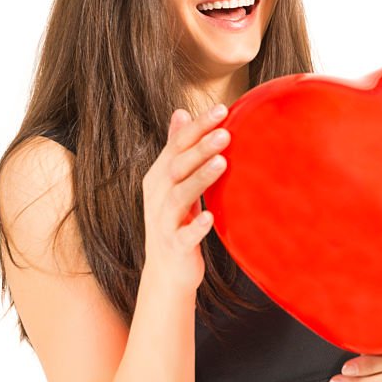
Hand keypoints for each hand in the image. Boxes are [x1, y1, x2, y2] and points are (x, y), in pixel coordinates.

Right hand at [140, 105, 229, 292]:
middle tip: (225, 132)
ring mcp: (163, 222)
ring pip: (179, 197)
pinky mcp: (174, 247)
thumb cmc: (175, 220)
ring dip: (199, 179)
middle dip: (200, 148)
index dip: (197, 127)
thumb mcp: (173, 182)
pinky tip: (210, 217)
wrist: (165, 273)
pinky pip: (184, 236)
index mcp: (158, 177)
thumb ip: (176, 149)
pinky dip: (196, 226)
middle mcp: (157, 196)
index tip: (221, 109)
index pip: (177, 145)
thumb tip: (180, 112)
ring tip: (222, 162)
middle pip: (177, 167)